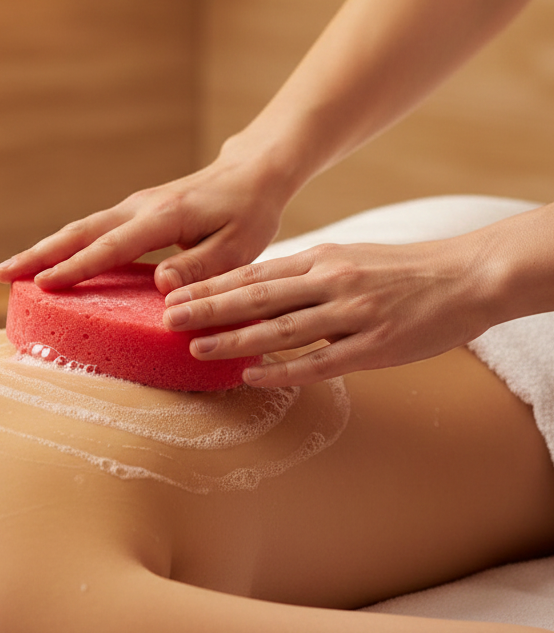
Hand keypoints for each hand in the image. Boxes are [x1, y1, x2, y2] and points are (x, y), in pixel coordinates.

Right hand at [0, 141, 293, 293]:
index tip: (44, 284)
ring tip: (12, 271)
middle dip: (40, 253)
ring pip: (81, 229)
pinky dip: (66, 246)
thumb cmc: (248, 212)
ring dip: (45, 249)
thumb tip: (161, 284)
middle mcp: (140, 208)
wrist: (249, 174)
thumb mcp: (240, 246)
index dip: (79, 266)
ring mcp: (134, 207)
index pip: (113, 245)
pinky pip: (93, 231)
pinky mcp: (134, 213)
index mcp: (164, 217)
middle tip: (2, 274)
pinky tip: (51, 264)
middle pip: (81, 231)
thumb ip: (202, 266)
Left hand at [164, 232, 501, 386]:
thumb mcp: (347, 257)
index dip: (211, 285)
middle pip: (257, 297)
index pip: (254, 273)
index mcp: (320, 259)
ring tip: (197, 350)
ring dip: (235, 341)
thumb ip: (304, 273)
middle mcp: (330, 282)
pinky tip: (253, 375)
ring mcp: (352, 314)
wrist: (464, 277)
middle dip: (208, 309)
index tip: (175, 294)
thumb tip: (258, 287)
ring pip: (281, 330)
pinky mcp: (374, 345)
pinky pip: (320, 361)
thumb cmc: (400, 269)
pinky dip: (283, 369)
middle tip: (168, 319)